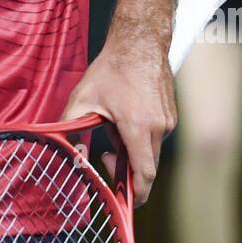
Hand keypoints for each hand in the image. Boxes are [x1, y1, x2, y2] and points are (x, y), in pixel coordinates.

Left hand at [60, 8, 176, 206]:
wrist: (139, 41)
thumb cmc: (111, 69)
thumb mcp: (82, 99)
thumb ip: (71, 129)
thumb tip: (70, 154)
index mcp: (138, 127)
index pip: (144, 175)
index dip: (135, 195)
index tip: (123, 201)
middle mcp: (159, 127)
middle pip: (146, 167)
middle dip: (126, 169)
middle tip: (105, 156)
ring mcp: (168, 121)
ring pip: (150, 151)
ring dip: (132, 149)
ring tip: (113, 124)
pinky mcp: (171, 115)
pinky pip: (156, 137)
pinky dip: (140, 137)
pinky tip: (126, 116)